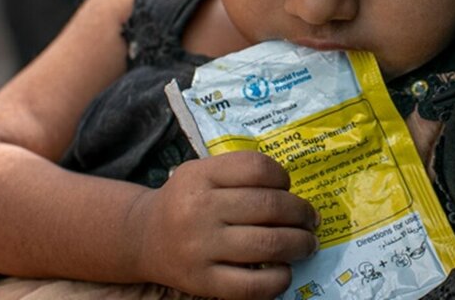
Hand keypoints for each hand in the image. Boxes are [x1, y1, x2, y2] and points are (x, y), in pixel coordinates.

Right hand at [129, 151, 318, 298]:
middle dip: (302, 213)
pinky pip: (252, 285)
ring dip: (299, 244)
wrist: (143, 238)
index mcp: (201, 176)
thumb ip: (240, 172)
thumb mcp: (203, 172)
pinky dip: (279, 279)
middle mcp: (199, 209)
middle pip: (270, 206)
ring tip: (308, 244)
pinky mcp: (202, 282)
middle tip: (311, 220)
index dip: (283, 177)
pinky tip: (285, 272)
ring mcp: (200, 248)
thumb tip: (293, 192)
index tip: (288, 188)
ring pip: (268, 244)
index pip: (258, 168)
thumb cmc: (185, 200)